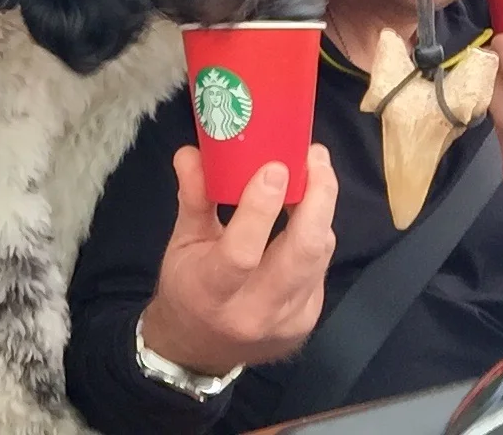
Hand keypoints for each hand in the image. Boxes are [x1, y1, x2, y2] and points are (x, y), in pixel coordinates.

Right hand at [139, 144, 337, 376]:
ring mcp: (288, 321)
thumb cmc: (186, 289)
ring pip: (318, 256)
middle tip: (315, 157)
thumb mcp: (181, 244)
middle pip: (301, 253)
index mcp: (212, 293)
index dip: (260, 208)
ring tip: (316, 171)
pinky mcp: (308, 320)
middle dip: (317, 199)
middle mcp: (255, 312)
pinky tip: (310, 208)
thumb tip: (191, 152)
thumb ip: (192, 198)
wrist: (198, 350)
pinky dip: (316, 233)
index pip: (242, 253)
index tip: (274, 167)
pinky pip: (320, 267)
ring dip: (322, 209)